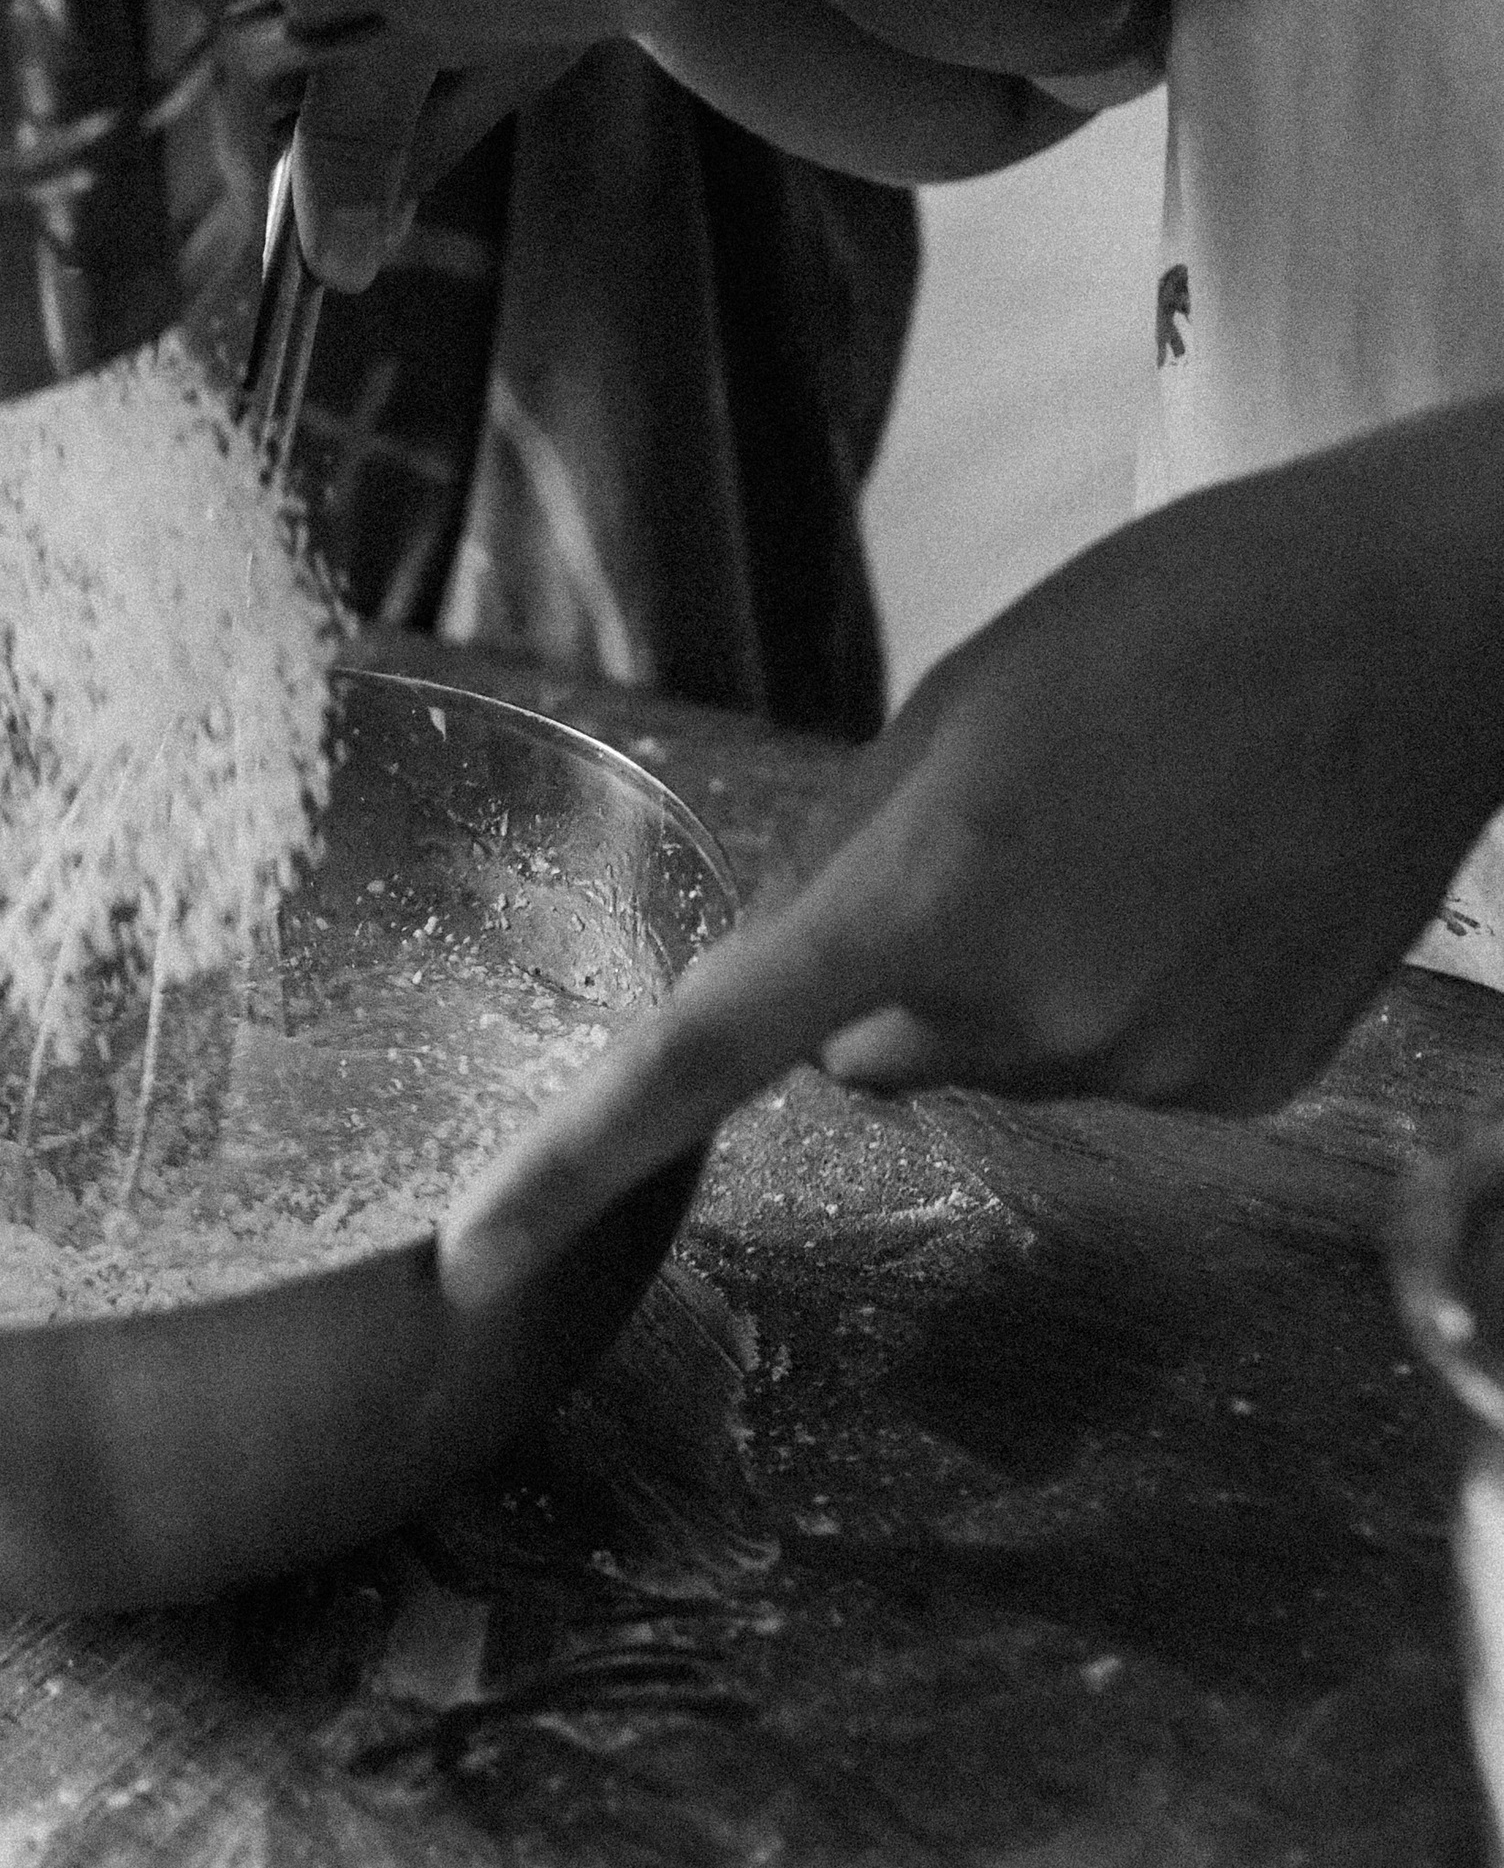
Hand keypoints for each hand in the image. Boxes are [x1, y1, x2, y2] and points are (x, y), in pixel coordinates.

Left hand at [439, 403, 1503, 1307]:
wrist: (1413, 633)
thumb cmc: (1169, 622)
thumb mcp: (961, 703)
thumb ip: (848, 854)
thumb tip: (781, 975)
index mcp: (933, 892)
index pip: (707, 1053)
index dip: (573, 1161)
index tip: (468, 1256)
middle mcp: (1033, 1011)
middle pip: (871, 1043)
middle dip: (888, 968)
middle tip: (1000, 827)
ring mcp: (1149, 1068)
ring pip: (993, 1055)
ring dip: (1012, 975)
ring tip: (1123, 834)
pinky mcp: (1241, 1087)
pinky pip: (1107, 1065)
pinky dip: (1118, 996)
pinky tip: (1197, 888)